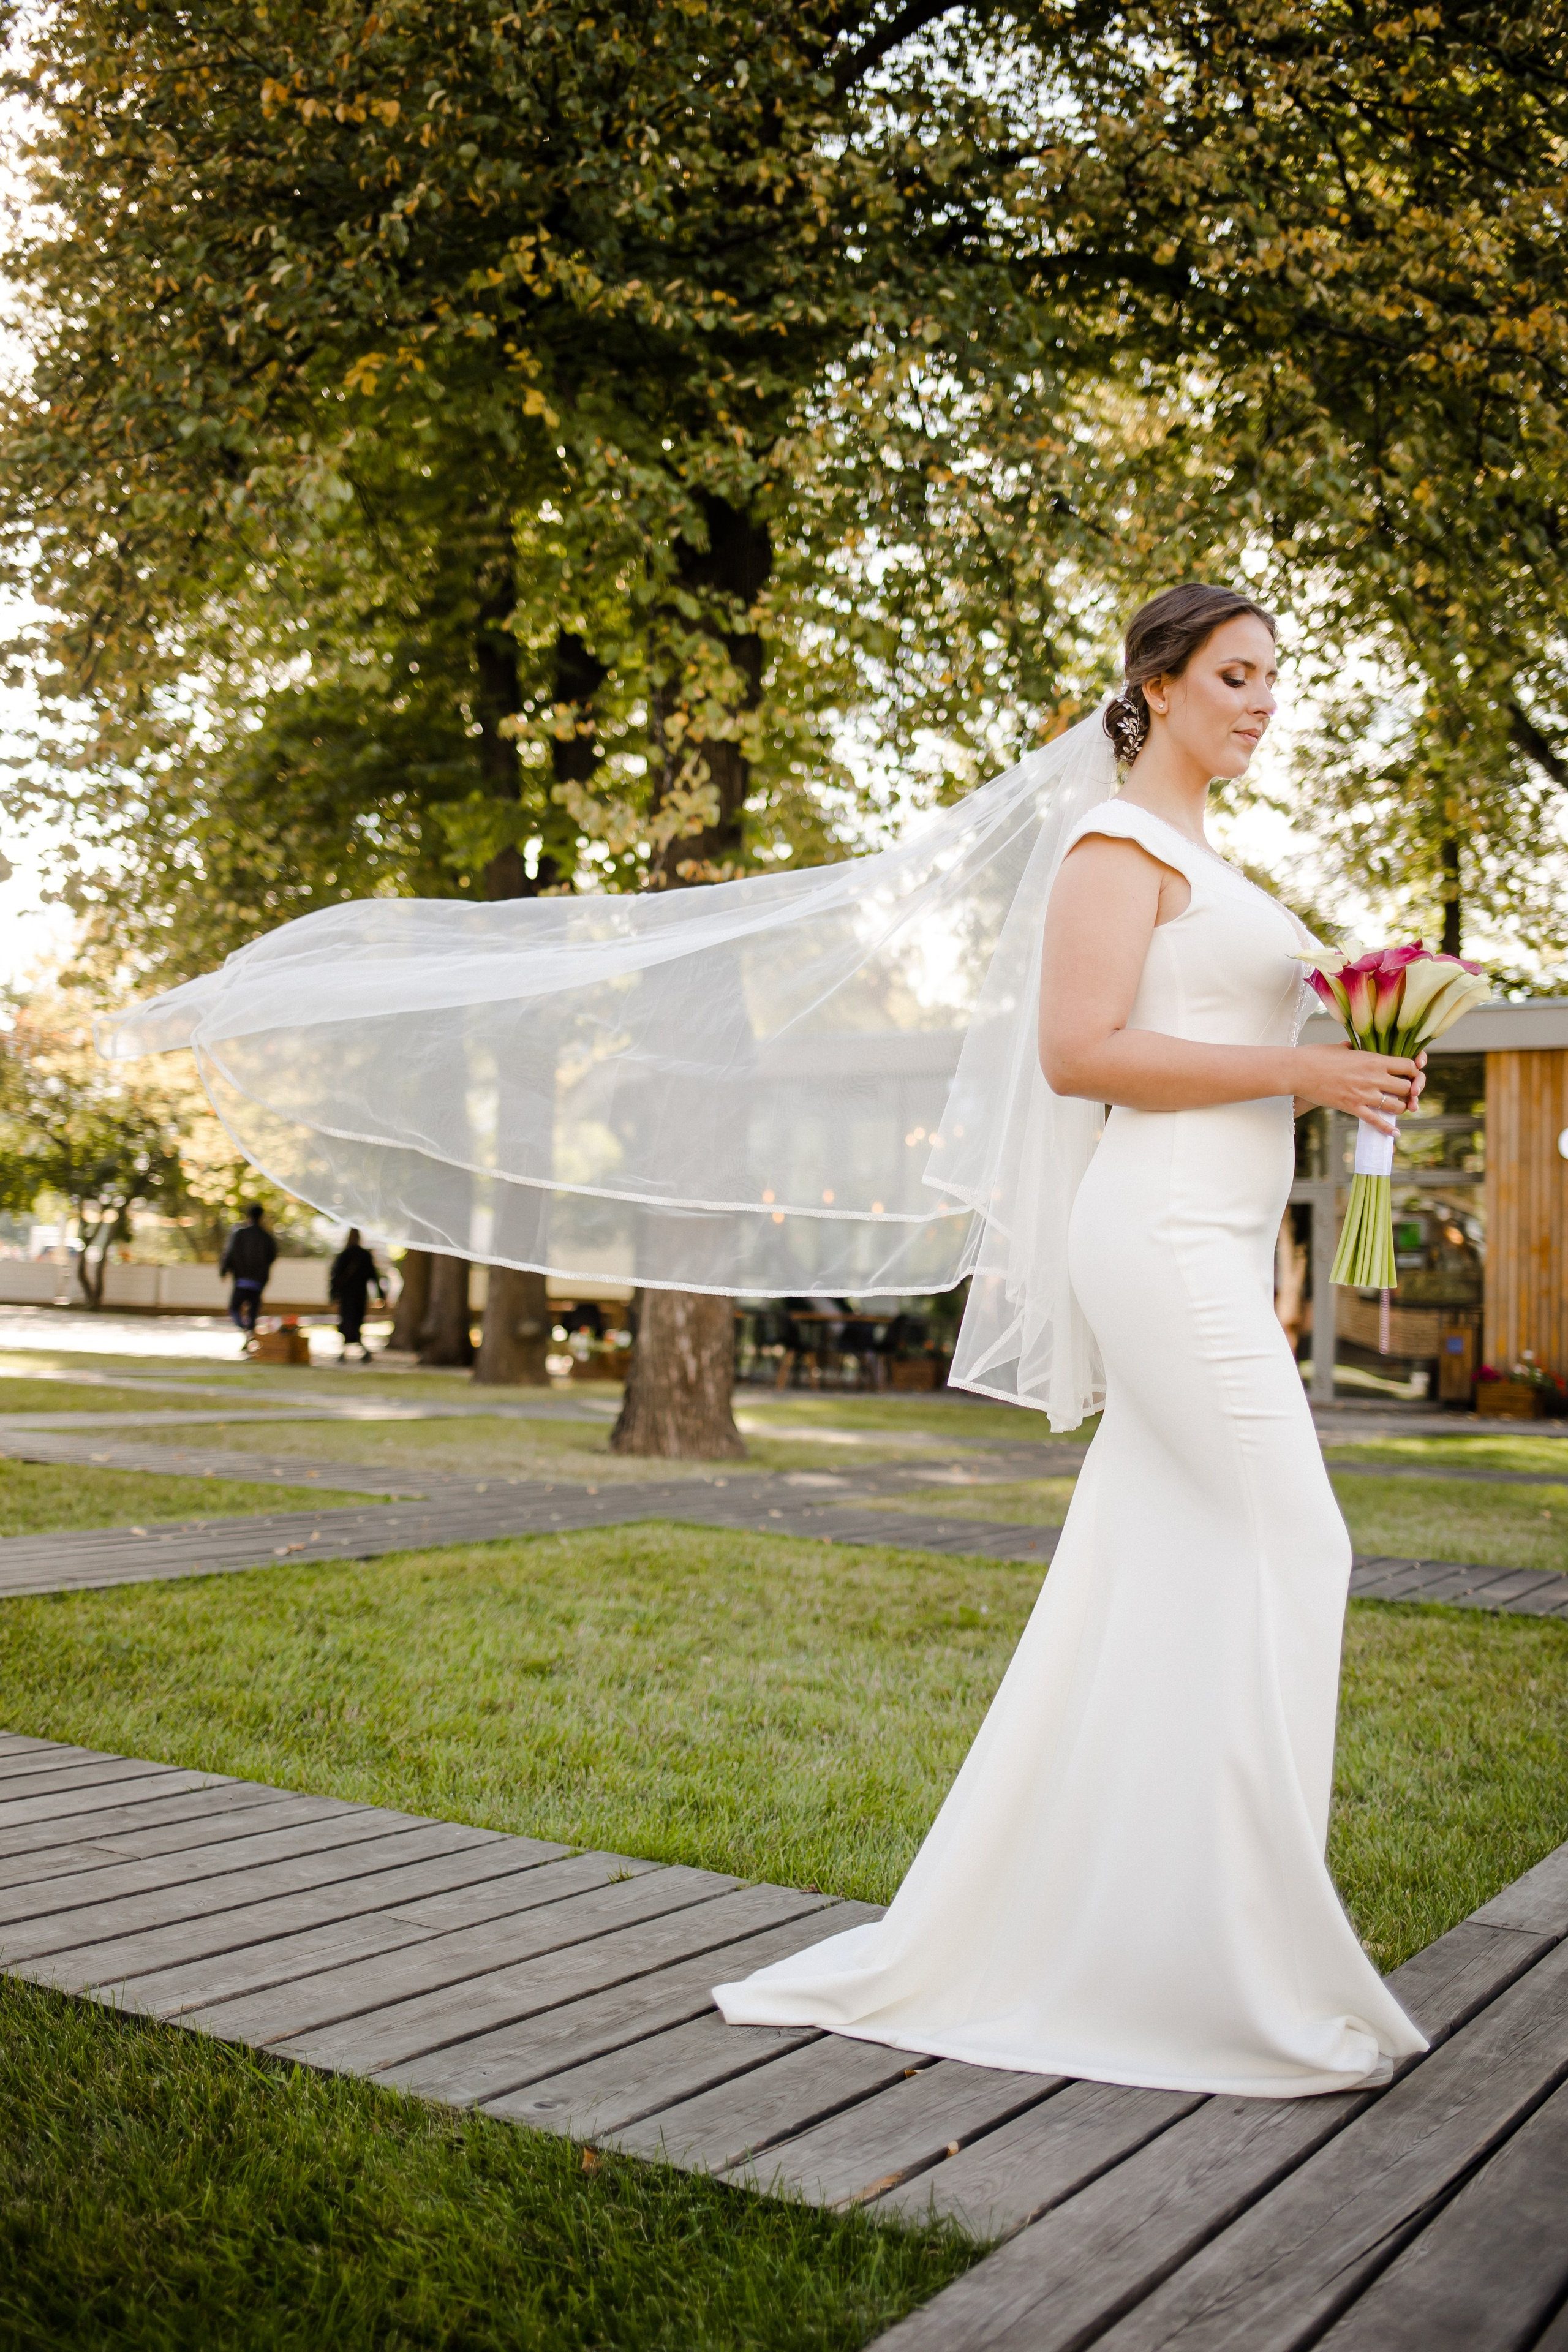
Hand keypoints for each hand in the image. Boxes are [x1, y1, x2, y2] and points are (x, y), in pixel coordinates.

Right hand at [1292, 1044, 1425, 1133]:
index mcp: (1373, 1059)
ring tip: (1396, 1108)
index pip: (1408, 1066)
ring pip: (1396, 1106)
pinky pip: (1375, 1121)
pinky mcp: (1352, 1107)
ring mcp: (1364, 1094)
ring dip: (1400, 1108)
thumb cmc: (1315, 1056)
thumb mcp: (1338, 1048)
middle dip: (1409, 1092)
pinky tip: (1395, 1134)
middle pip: (1407, 1088)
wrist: (1299, 1070)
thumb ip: (1349, 1049)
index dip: (1413, 1072)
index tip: (1410, 1075)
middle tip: (1405, 1095)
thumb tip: (1349, 1046)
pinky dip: (1387, 1129)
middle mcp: (1373, 1077)